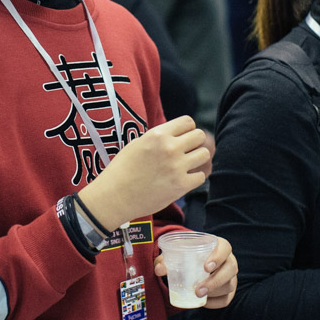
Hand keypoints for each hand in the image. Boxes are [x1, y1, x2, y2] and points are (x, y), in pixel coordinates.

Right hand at [78, 115, 209, 231]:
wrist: (115, 196)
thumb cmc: (122, 170)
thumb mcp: (138, 143)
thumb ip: (159, 137)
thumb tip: (176, 134)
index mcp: (158, 134)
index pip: (188, 122)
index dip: (186, 129)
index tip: (181, 138)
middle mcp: (170, 148)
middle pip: (199, 136)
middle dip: (194, 142)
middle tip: (185, 152)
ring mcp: (177, 167)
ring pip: (204, 154)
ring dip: (197, 159)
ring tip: (186, 165)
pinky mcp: (181, 186)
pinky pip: (201, 176)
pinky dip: (194, 178)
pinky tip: (183, 179)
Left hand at [154, 235, 237, 308]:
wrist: (197, 262)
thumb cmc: (190, 254)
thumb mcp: (179, 251)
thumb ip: (167, 258)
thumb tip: (158, 269)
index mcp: (220, 246)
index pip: (225, 248)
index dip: (218, 257)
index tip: (205, 267)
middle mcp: (229, 260)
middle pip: (230, 269)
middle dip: (215, 281)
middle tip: (198, 290)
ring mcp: (231, 277)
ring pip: (229, 286)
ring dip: (214, 292)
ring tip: (197, 295)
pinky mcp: (229, 291)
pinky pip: (226, 299)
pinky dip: (215, 303)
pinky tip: (203, 302)